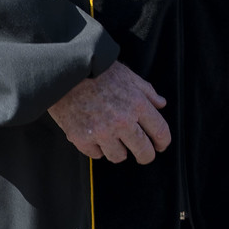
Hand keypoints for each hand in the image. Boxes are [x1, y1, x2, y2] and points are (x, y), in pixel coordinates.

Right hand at [48, 61, 171, 163]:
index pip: (160, 132)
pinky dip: (97, 148)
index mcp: (137, 104)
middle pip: (143, 151)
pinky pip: (96, 154)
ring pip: (119, 157)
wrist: (65, 73)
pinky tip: (95, 136)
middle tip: (143, 154)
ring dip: (119, 150)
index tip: (160, 146)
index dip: (163, 142)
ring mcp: (101, 132)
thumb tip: (161, 104)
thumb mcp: (128, 75)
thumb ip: (147, 91)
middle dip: (146, 155)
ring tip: (113, 139)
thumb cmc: (97, 71)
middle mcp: (122, 122)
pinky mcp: (82, 139)